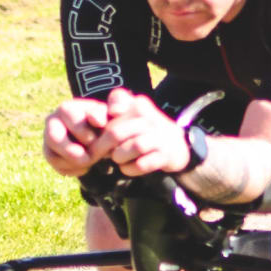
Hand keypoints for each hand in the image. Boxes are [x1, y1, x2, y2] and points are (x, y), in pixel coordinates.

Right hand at [39, 96, 110, 177]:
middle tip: (92, 158)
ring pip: (52, 156)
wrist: (100, 131)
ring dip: (73, 163)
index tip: (97, 140)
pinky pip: (56, 166)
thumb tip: (98, 121)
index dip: (86, 135)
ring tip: (90, 163)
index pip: (71, 124)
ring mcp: (48, 138)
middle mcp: (52, 121)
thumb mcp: (112, 112)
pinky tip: (86, 168)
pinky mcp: (50, 153)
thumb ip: (113, 108)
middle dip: (74, 152)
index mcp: (66, 109)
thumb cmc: (107, 119)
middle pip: (54, 139)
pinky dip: (71, 170)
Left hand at [42, 91, 188, 177]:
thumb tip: (93, 118)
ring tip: (116, 159)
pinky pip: (142, 164)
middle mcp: (150, 117)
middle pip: (116, 132)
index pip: (116, 101)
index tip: (95, 128)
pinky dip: (131, 169)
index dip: (99, 117)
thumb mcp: (131, 113)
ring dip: (119, 157)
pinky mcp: (165, 155)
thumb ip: (114, 108)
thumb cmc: (145, 131)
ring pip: (131, 146)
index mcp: (138, 104)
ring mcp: (159, 136)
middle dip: (103, 147)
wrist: (177, 147)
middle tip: (98, 155)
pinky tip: (128, 169)